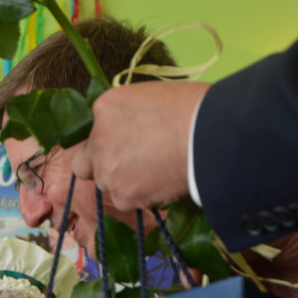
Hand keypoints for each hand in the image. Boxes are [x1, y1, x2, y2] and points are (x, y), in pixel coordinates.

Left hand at [71, 82, 209, 210]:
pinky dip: (141, 196)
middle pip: (86, 163)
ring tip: (157, 172)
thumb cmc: (193, 108)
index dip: (110, 141)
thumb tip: (130, 130)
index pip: (94, 131)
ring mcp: (107, 170)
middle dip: (101, 166)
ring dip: (124, 182)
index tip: (128, 144)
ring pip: (107, 184)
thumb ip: (128, 115)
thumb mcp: (151, 97)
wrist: (211, 136)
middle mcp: (98, 140)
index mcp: (105, 108)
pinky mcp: (122, 195)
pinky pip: (126, 200)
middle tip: (129, 166)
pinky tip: (163, 183)